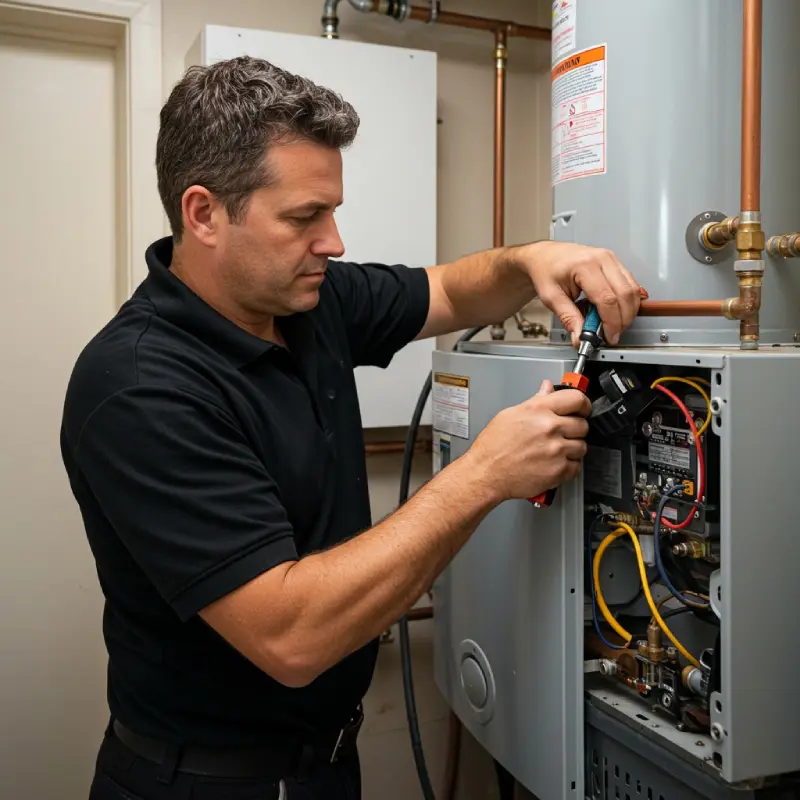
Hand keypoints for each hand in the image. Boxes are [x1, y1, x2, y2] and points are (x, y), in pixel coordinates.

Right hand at [467, 380, 590, 501]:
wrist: (486, 473)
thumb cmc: (493, 447)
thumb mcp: (510, 414)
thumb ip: (535, 401)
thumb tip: (547, 389)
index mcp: (539, 410)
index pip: (577, 399)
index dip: (583, 404)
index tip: (582, 409)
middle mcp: (550, 428)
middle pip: (582, 425)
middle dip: (575, 429)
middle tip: (562, 434)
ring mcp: (556, 450)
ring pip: (582, 446)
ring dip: (572, 449)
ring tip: (555, 450)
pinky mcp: (559, 471)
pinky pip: (576, 466)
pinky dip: (568, 466)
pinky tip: (553, 463)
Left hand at [517, 241, 643, 345]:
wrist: (545, 255)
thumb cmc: (546, 270)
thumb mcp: (551, 298)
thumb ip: (568, 318)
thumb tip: (580, 337)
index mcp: (584, 266)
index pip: (607, 299)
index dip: (612, 322)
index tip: (609, 337)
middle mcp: (602, 259)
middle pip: (625, 294)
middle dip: (623, 319)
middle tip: (612, 334)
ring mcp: (611, 259)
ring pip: (632, 290)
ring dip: (628, 312)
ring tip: (614, 325)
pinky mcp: (615, 263)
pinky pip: (631, 284)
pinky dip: (629, 301)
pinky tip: (620, 311)